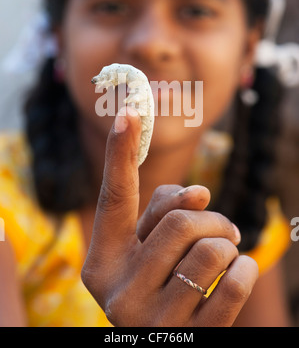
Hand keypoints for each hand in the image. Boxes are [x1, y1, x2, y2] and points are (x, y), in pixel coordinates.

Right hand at [81, 107, 258, 326]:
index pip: (114, 200)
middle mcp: (116, 291)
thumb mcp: (150, 250)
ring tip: (227, 254)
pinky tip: (239, 271)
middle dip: (213, 219)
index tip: (128, 111)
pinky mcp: (184, 340)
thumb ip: (165, 212)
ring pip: (209, 251)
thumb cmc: (159, 286)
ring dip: (229, 243)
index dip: (120, 153)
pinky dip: (245, 269)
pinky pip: (232, 285)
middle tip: (225, 227)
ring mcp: (149, 320)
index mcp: (102, 261)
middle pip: (180, 222)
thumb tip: (199, 193)